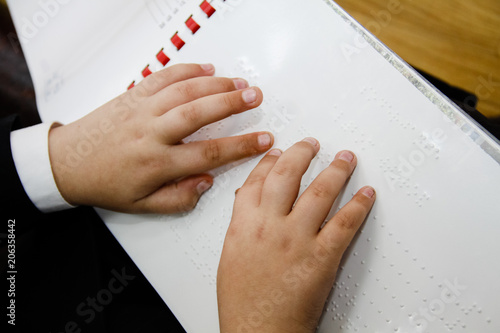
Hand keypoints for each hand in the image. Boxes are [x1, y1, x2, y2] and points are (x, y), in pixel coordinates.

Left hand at [48, 63, 272, 212]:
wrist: (68, 162)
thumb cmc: (107, 184)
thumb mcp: (143, 205)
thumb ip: (179, 198)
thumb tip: (207, 182)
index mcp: (157, 164)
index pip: (209, 153)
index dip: (242, 146)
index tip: (264, 140)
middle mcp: (152, 133)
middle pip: (199, 113)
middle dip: (232, 103)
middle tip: (256, 97)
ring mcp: (142, 110)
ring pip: (184, 91)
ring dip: (215, 84)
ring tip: (240, 82)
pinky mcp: (133, 95)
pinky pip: (163, 76)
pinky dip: (186, 69)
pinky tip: (207, 69)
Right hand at [217, 139, 375, 332]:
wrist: (260, 332)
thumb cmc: (244, 301)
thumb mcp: (231, 256)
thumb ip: (242, 225)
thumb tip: (250, 204)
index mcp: (244, 223)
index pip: (258, 179)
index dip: (270, 161)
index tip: (279, 151)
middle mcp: (270, 224)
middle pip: (288, 175)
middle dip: (302, 153)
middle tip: (312, 144)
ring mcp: (298, 238)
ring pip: (321, 191)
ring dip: (337, 169)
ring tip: (345, 159)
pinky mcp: (322, 256)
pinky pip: (345, 222)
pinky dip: (359, 205)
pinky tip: (365, 194)